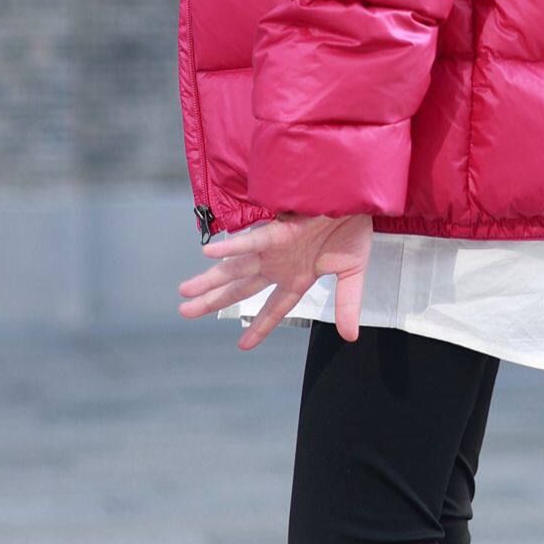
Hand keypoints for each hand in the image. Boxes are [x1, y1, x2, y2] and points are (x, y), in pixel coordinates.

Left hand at [178, 210, 374, 349]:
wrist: (358, 198)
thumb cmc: (353, 227)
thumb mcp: (353, 273)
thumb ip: (347, 304)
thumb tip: (350, 337)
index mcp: (297, 277)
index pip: (274, 308)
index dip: (259, 327)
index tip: (242, 345)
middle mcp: (280, 264)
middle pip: (241, 288)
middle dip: (213, 300)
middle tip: (185, 311)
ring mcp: (276, 248)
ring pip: (237, 268)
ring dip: (211, 279)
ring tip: (184, 291)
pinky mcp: (279, 230)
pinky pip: (253, 240)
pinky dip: (232, 247)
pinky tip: (210, 255)